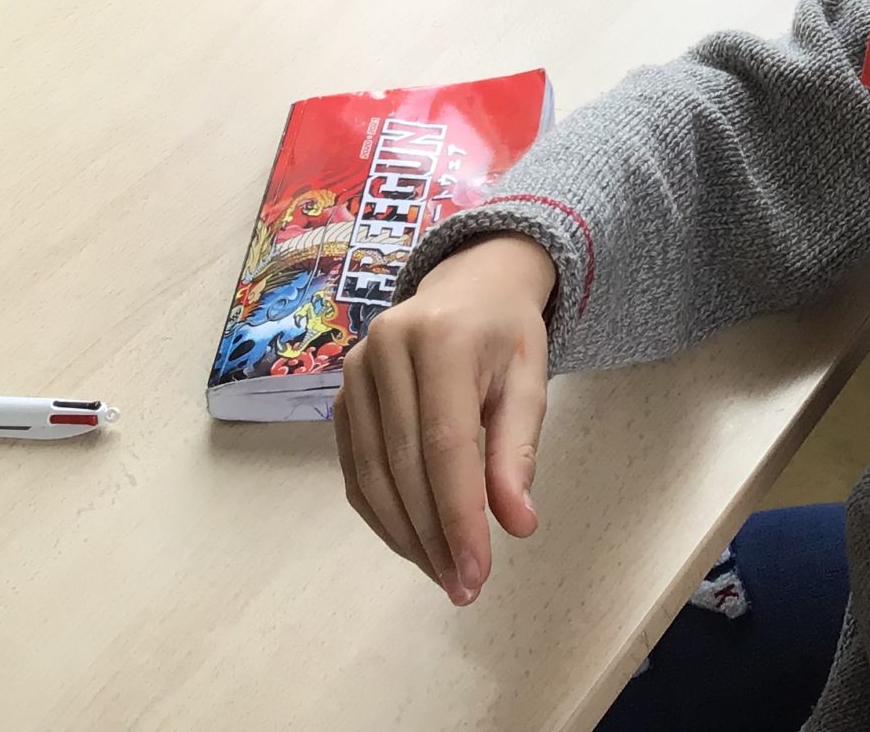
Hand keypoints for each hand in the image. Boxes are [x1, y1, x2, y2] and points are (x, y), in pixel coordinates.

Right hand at [334, 231, 555, 604]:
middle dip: (433, 536)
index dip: (459, 516)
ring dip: (405, 535)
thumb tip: (517, 524)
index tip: (478, 572)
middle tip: (463, 586)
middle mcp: (386, 351)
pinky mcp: (341, 395)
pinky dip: (382, 514)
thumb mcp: (529, 382)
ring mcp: (355, 371)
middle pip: (404, 465)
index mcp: (442, 339)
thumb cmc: (506, 334)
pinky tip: (413, 543)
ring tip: (443, 574)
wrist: (469, 283)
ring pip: (371, 474)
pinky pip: (354, 469)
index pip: (445, 445)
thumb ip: (518, 451)